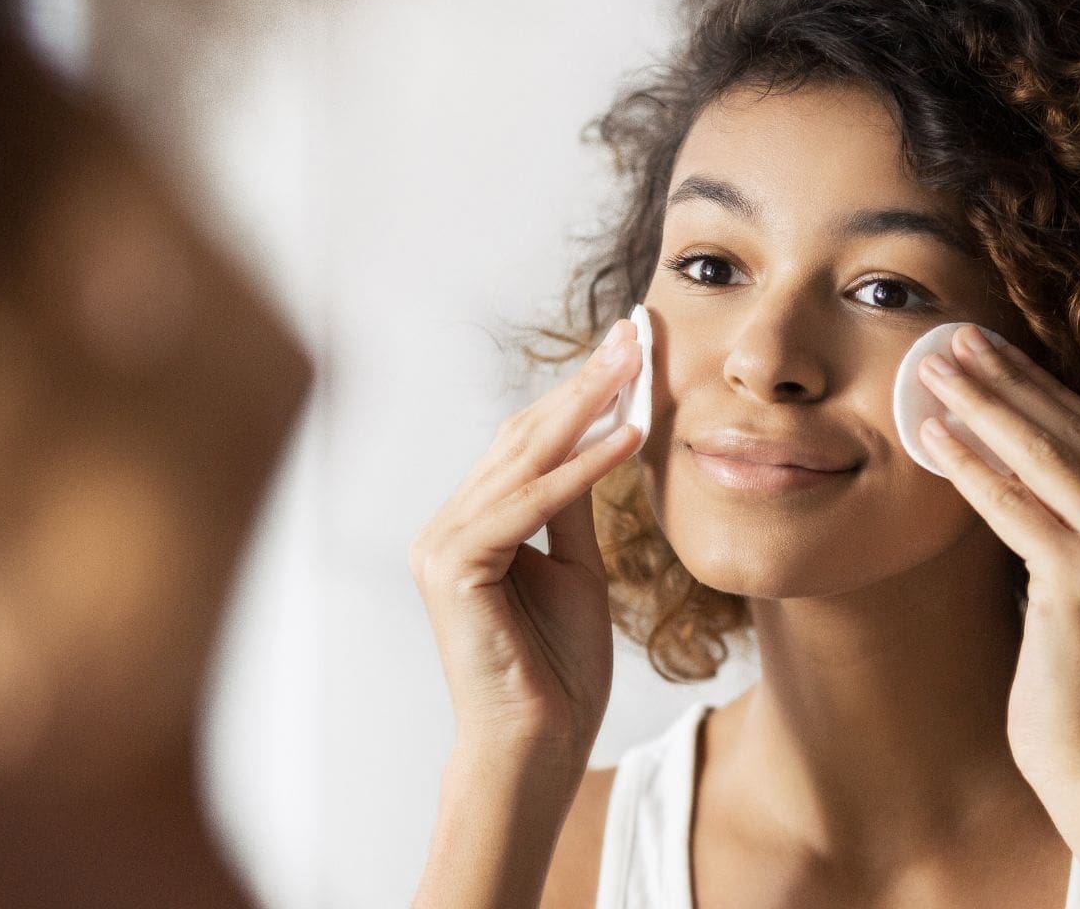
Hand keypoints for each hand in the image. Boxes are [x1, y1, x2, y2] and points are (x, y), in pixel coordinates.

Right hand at [409, 319, 643, 761]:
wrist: (536, 748)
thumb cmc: (556, 672)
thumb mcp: (576, 571)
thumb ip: (574, 510)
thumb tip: (600, 441)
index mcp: (470, 525)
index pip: (527, 441)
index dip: (580, 392)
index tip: (629, 347)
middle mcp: (446, 526)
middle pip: (524, 436)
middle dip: (585, 381)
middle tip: (634, 331)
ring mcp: (442, 543)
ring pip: (525, 459)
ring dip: (587, 406)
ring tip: (637, 362)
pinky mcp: (455, 566)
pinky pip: (529, 504)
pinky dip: (581, 469)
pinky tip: (626, 436)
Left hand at [915, 324, 1079, 797]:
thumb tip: (1014, 456)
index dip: (1048, 392)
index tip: (998, 356)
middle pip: (1079, 434)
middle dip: (1011, 380)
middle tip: (954, 340)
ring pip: (1046, 457)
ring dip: (982, 405)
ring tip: (930, 369)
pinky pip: (1015, 505)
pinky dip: (968, 465)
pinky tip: (928, 436)